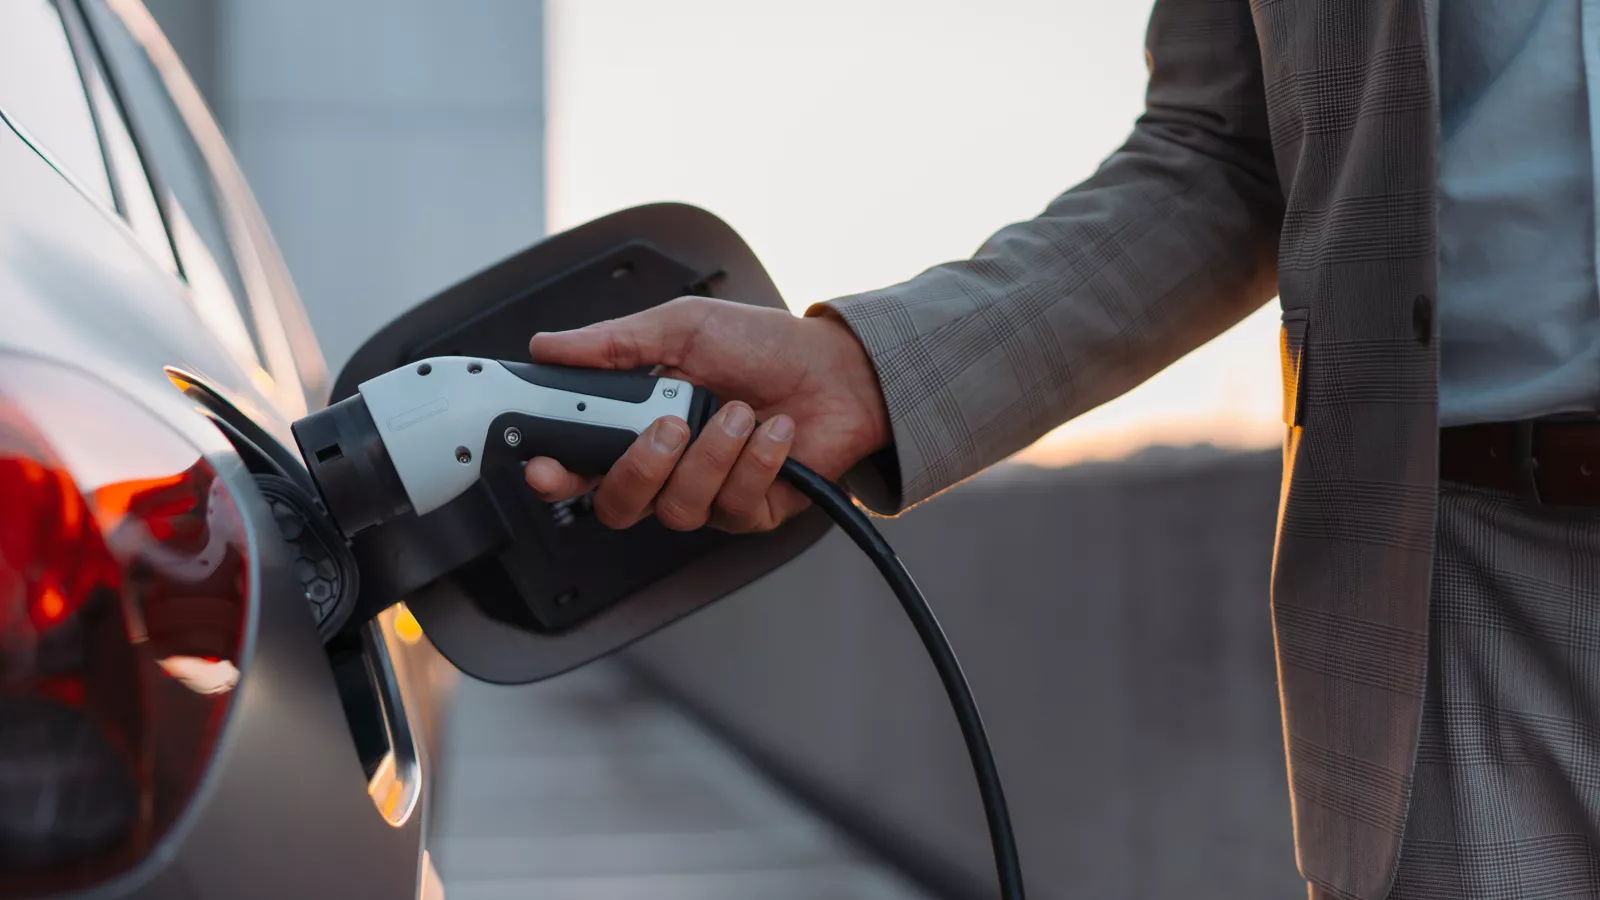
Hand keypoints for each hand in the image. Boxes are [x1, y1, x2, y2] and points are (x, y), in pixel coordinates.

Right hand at [524, 296, 889, 531]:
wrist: (839, 369)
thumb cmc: (764, 346)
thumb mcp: (682, 327)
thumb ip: (613, 343)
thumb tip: (548, 346)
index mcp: (638, 425)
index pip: (580, 466)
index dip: (555, 476)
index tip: (546, 468)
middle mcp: (668, 467)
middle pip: (618, 505)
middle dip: (639, 468)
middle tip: (669, 425)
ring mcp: (708, 494)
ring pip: (678, 509)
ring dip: (710, 456)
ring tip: (738, 412)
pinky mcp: (751, 511)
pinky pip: (733, 504)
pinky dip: (756, 461)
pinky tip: (775, 431)